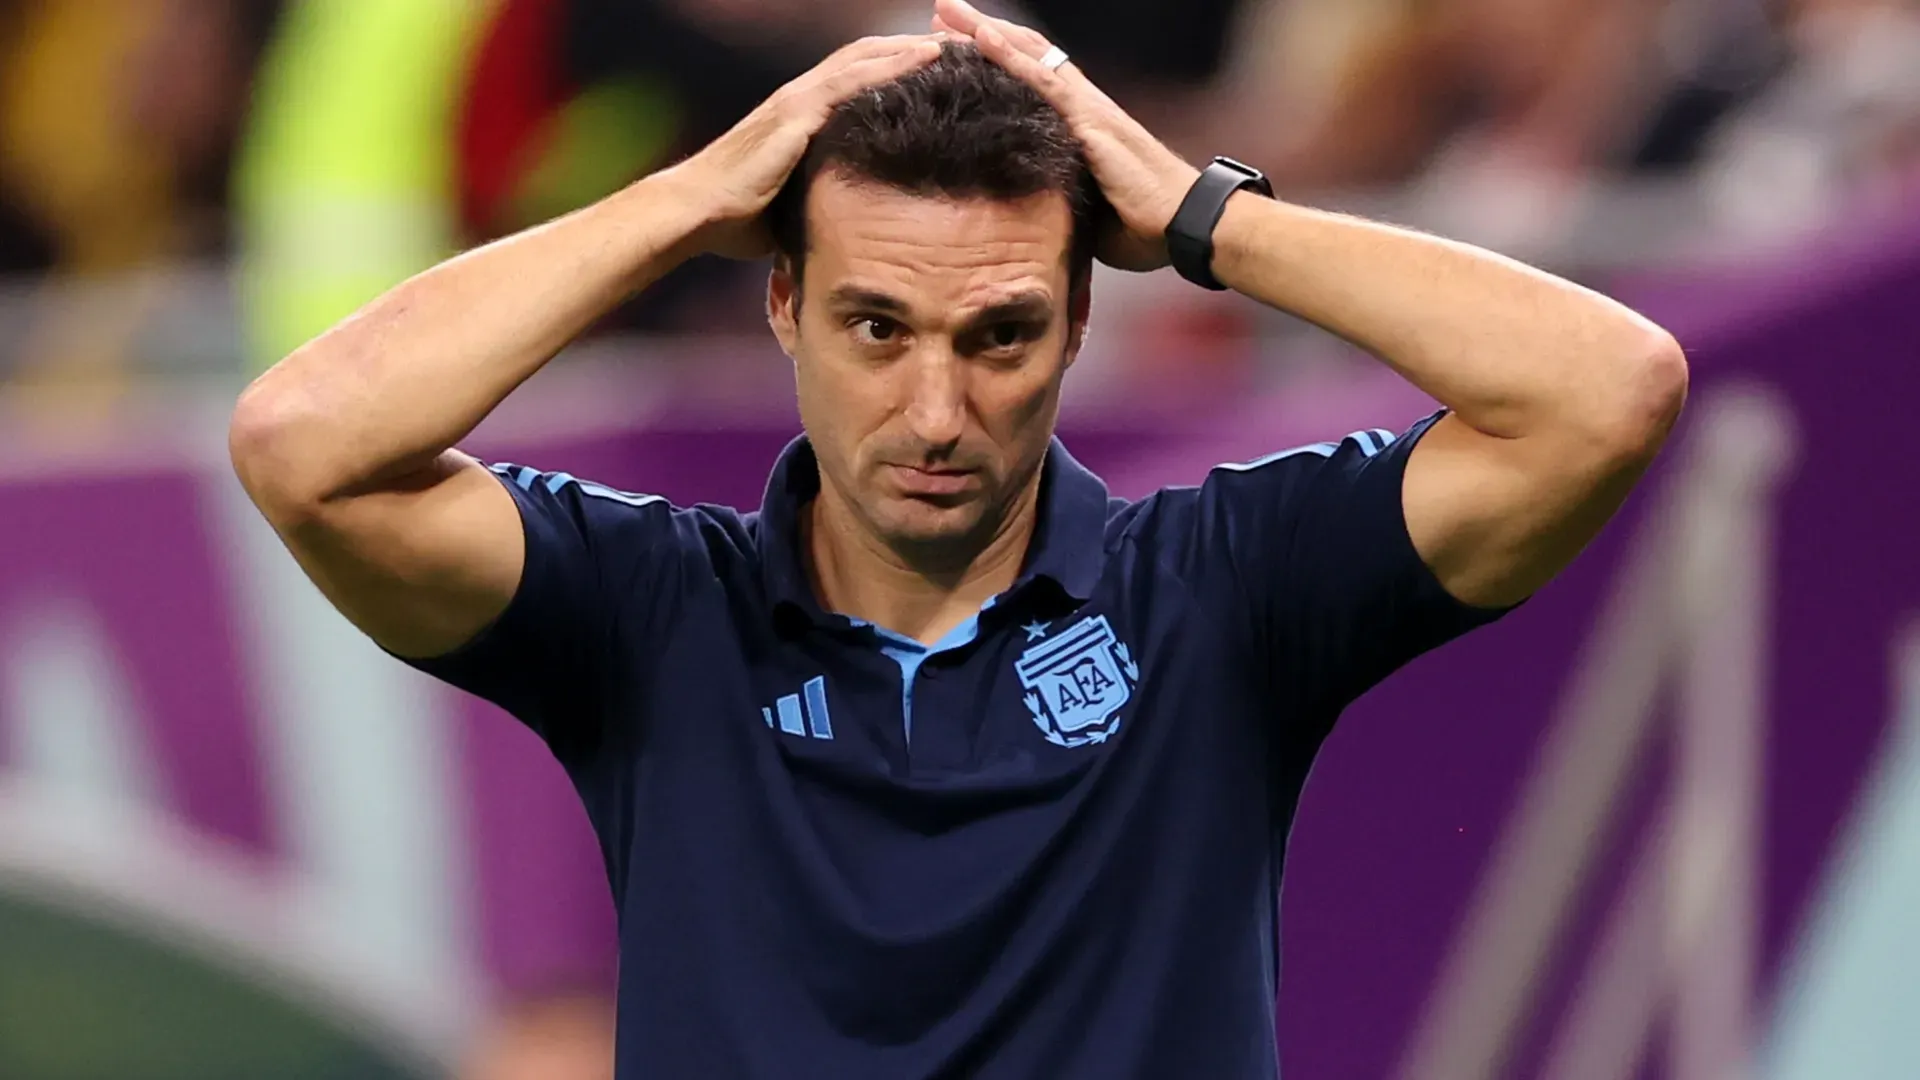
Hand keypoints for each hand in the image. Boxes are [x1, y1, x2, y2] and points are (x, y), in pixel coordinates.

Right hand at [661, 34, 946, 259]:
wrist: (697, 212)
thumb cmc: (735, 218)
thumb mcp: (793, 204)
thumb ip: (822, 198)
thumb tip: (851, 228)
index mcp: (800, 114)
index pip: (856, 77)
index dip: (895, 66)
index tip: (937, 67)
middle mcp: (801, 96)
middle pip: (868, 56)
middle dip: (912, 47)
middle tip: (960, 43)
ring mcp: (799, 99)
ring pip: (866, 58)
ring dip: (912, 46)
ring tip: (957, 41)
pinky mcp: (797, 112)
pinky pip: (853, 79)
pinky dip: (892, 64)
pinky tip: (926, 57)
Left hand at [929, 0, 1200, 271]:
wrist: (1185, 225)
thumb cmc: (1143, 226)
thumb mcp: (1085, 209)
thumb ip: (1055, 196)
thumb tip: (1025, 213)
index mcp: (1083, 124)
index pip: (1034, 78)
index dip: (998, 59)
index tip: (958, 43)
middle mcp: (1084, 105)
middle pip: (1027, 55)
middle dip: (982, 31)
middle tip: (943, 11)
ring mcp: (1087, 108)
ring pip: (1029, 55)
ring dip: (986, 30)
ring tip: (947, 9)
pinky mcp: (1090, 121)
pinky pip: (1043, 80)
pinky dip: (1011, 56)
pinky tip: (981, 37)